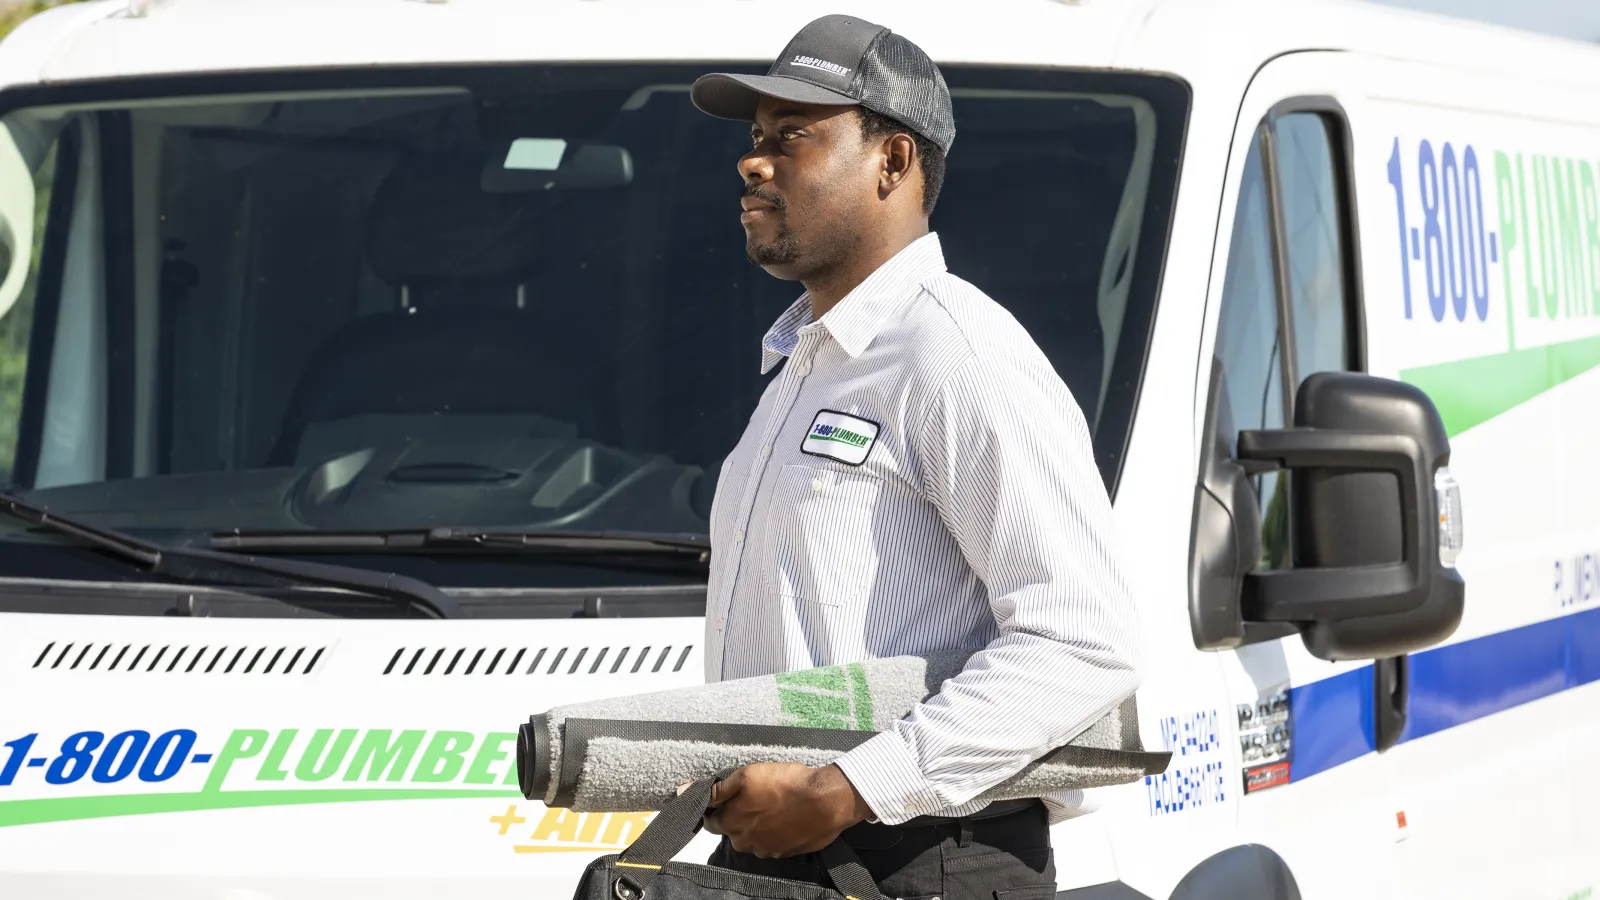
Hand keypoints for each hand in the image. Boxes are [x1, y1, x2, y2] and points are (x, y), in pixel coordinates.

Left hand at [697, 763, 873, 858]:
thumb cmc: (785, 784)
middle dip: (738, 814)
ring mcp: (767, 851)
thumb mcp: (746, 776)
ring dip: (758, 823)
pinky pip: (773, 841)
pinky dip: (776, 830)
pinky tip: (787, 814)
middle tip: (755, 794)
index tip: (726, 795)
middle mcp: (745, 843)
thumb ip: (715, 788)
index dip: (715, 806)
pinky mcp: (786, 852)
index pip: (709, 820)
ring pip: (753, 836)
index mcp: (731, 825)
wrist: (827, 801)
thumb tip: (683, 792)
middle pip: (732, 829)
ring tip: (774, 802)